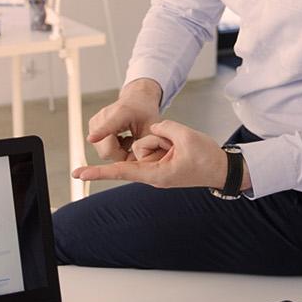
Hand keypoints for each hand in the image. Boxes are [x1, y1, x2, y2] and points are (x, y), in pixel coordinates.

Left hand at [73, 120, 234, 190]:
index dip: (98, 172)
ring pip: (146, 144)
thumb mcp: (185, 136)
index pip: (121, 171)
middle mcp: (152, 174)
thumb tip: (152, 127)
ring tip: (181, 148)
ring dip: (164, 140)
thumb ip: (163, 128)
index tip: (78, 174)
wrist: (222, 169)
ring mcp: (156, 169)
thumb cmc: (207, 158)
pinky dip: (166, 141)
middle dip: (156, 140)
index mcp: (155, 174)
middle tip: (178, 146)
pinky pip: (154, 145)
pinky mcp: (160, 163)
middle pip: (138, 148)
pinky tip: (179, 147)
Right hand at [86, 79, 162, 162]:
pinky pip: (102, 149)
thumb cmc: (145, 113)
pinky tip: (123, 139)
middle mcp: (103, 117)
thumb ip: (145, 147)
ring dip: (119, 152)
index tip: (92, 138)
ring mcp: (94, 123)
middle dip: (123, 155)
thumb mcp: (151, 129)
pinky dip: (114, 148)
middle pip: (107, 150)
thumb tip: (134, 166)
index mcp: (121, 112)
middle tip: (136, 149)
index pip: (108, 125)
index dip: (100, 133)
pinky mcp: (92, 128)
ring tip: (130, 140)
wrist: (136, 99)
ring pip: (104, 152)